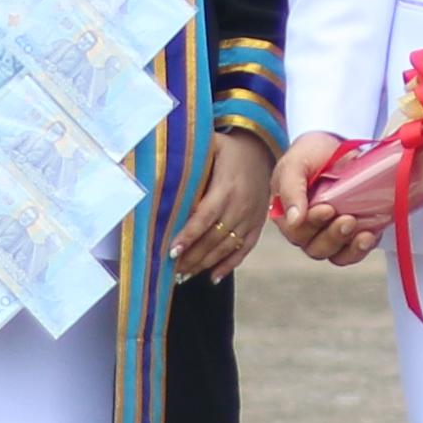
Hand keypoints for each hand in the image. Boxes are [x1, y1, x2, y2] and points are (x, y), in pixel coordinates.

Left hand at [173, 135, 276, 279]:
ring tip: (184, 275)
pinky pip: (244, 249)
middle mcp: (240, 206)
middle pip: (214, 238)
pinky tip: (212, 277)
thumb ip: (190, 157)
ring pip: (227, 247)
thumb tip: (160, 165)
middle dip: (192, 256)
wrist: (262, 149)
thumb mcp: (211, 145)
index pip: (205, 217)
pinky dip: (229, 265)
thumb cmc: (228, 148)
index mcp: (227, 187)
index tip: (172, 251)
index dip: (189, 235)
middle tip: (170, 270)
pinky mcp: (258, 225)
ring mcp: (251, 217)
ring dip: (205, 264)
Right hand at [271, 132, 378, 266]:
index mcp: (288, 215)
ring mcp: (330, 234)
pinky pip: (355, 252)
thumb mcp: (295, 164)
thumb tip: (294, 220)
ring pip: (336, 255)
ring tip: (365, 235)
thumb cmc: (310, 154)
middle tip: (349, 220)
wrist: (336, 145)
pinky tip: (372, 235)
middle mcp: (308, 231)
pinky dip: (363, 248)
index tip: (328, 209)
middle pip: (316, 248)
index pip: (296, 231)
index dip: (312, 224)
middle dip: (334, 236)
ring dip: (351, 248)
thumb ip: (291, 189)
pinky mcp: (351, 235)